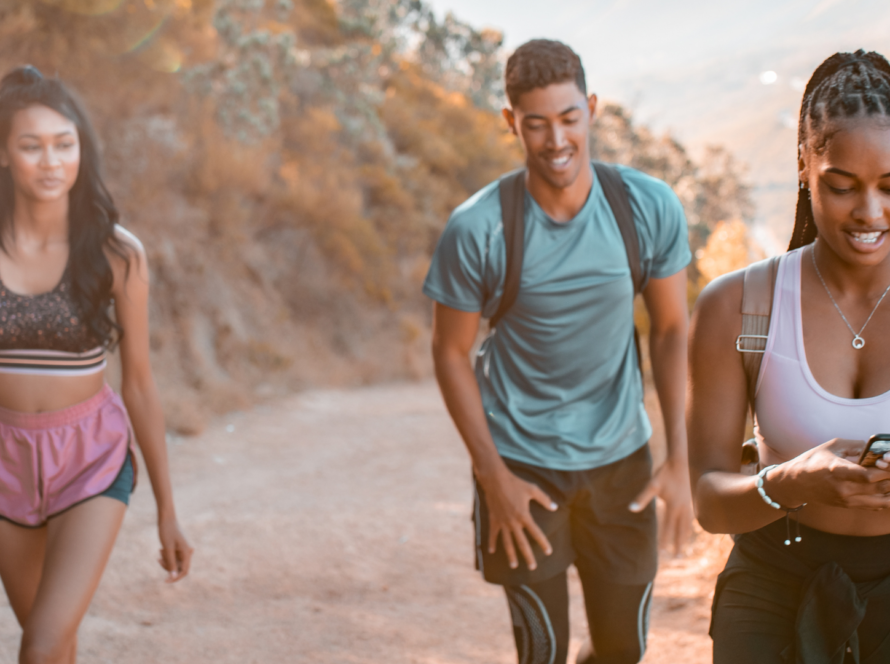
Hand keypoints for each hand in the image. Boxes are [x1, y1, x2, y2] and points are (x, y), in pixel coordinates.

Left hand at [157, 515, 193, 582]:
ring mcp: (184, 550)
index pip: (184, 571)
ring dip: (166, 560)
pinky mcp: (180, 548)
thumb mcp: (167, 548)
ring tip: (160, 551)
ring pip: (175, 563)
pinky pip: (174, 557)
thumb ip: (171, 563)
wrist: (167, 519)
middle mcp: (188, 551)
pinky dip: (167, 556)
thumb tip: (173, 577)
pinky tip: (162, 548)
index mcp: (187, 552)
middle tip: (158, 559)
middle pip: (179, 567)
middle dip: (168, 566)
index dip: (175, 578)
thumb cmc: (167, 532)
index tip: (165, 581)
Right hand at [480, 468, 556, 570]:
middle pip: (522, 543)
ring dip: (511, 555)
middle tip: (532, 567)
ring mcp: (502, 522)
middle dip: (528, 556)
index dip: (543, 543)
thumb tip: (555, 507)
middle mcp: (513, 522)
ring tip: (514, 565)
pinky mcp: (493, 519)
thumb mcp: (532, 489)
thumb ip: (544, 499)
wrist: (495, 480)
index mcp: (524, 516)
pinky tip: (491, 552)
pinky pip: (493, 534)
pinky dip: (492, 543)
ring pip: (507, 543)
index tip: (549, 552)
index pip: (536, 533)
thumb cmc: (515, 483)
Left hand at [630, 456, 693, 555]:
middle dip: (678, 544)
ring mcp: (688, 505)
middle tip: (677, 557)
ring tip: (682, 547)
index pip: (669, 527)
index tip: (663, 552)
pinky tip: (687, 530)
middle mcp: (683, 508)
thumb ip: (642, 498)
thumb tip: (631, 509)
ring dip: (684, 537)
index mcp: (674, 506)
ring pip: (688, 526)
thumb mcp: (652, 485)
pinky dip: (689, 527)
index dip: (665, 540)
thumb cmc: (664, 473)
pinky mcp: (690, 500)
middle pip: (681, 530)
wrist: (679, 461)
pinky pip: (690, 519)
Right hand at [772, 438, 889, 510]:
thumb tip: (877, 450)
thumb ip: (856, 446)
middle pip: (879, 487)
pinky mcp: (847, 506)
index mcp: (837, 470)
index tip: (887, 462)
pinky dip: (885, 500)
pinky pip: (874, 506)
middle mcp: (843, 488)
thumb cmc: (813, 461)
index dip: (885, 470)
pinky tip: (886, 491)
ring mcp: (846, 499)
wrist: (795, 483)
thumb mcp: (832, 446)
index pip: (868, 475)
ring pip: (881, 501)